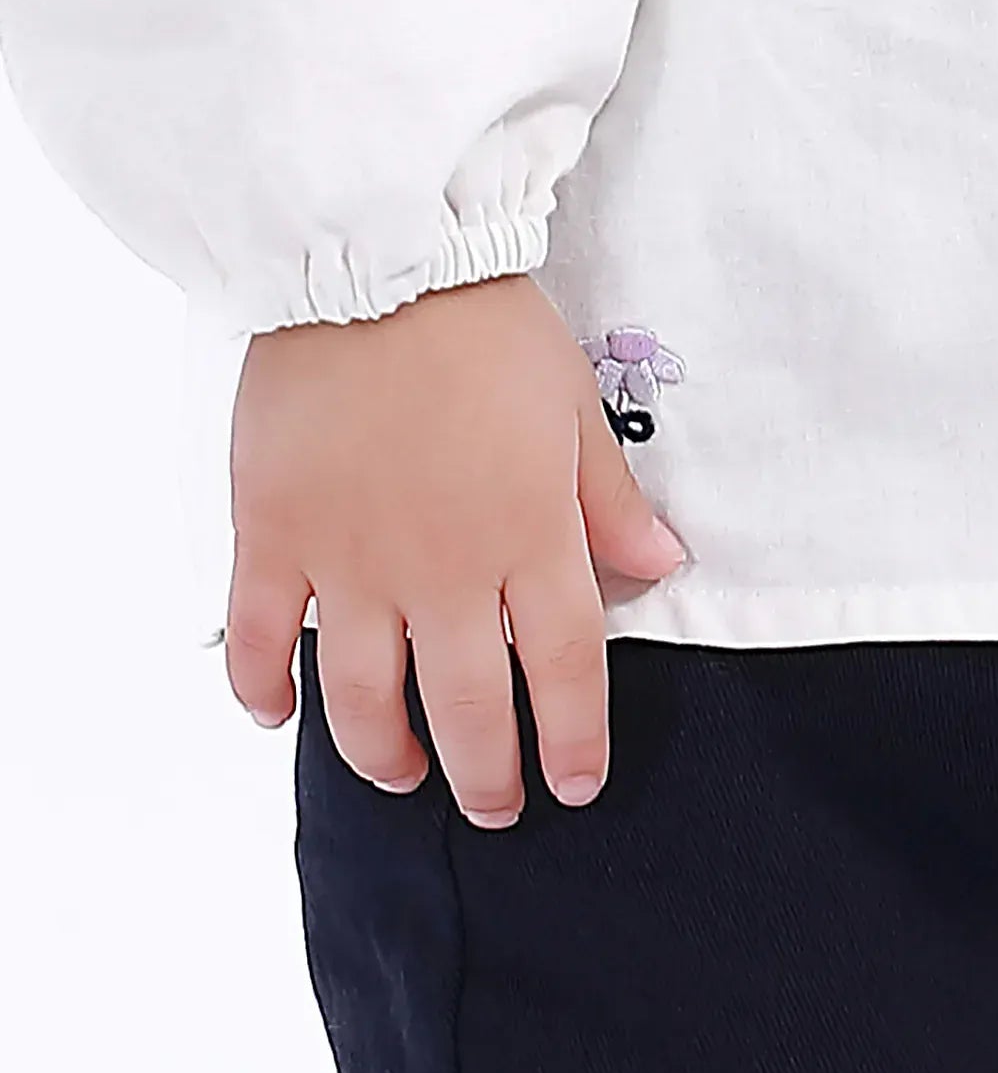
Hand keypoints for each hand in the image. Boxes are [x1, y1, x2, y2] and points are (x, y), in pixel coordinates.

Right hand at [222, 273, 685, 826]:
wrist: (380, 264)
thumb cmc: (487, 331)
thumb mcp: (576, 408)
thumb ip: (611, 502)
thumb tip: (661, 568)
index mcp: (528, 537)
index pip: (563, 671)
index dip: (573, 739)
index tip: (577, 785)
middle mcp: (443, 570)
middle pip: (468, 706)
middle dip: (488, 774)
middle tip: (495, 807)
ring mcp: (351, 561)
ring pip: (362, 699)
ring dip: (385, 754)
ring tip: (405, 776)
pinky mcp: (272, 536)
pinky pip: (261, 638)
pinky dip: (261, 689)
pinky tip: (276, 716)